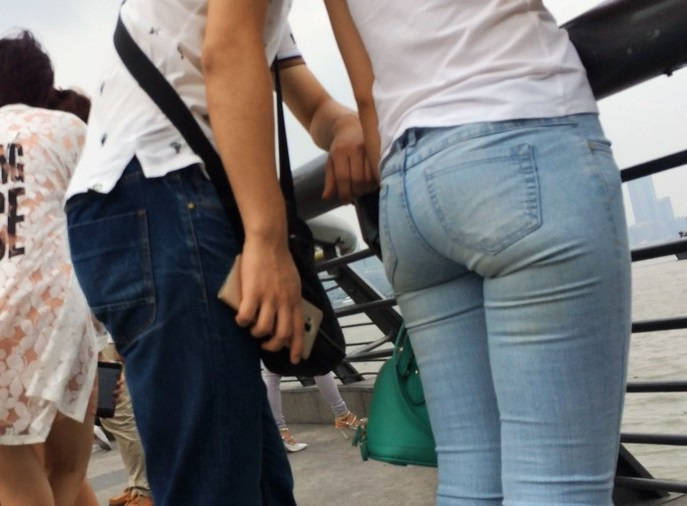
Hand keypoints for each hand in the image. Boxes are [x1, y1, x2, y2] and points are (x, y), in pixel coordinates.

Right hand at [234, 235, 303, 363]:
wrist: (268, 242)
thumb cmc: (280, 260)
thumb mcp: (293, 282)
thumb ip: (290, 298)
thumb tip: (287, 313)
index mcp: (295, 299)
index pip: (299, 329)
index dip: (297, 348)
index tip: (295, 360)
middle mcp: (284, 302)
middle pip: (282, 335)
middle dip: (273, 345)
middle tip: (265, 344)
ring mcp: (268, 298)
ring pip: (263, 329)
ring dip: (256, 333)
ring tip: (252, 328)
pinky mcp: (252, 292)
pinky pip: (246, 316)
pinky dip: (242, 321)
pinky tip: (240, 318)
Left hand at [322, 113, 378, 202]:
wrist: (350, 126)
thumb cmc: (339, 147)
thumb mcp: (331, 162)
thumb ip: (329, 180)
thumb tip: (326, 197)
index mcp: (340, 152)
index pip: (343, 178)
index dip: (344, 193)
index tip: (345, 200)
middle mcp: (356, 149)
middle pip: (358, 180)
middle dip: (356, 192)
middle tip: (354, 195)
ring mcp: (369, 148)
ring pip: (370, 177)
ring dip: (366, 188)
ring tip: (362, 189)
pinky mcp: (379, 149)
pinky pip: (379, 171)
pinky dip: (375, 181)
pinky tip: (370, 182)